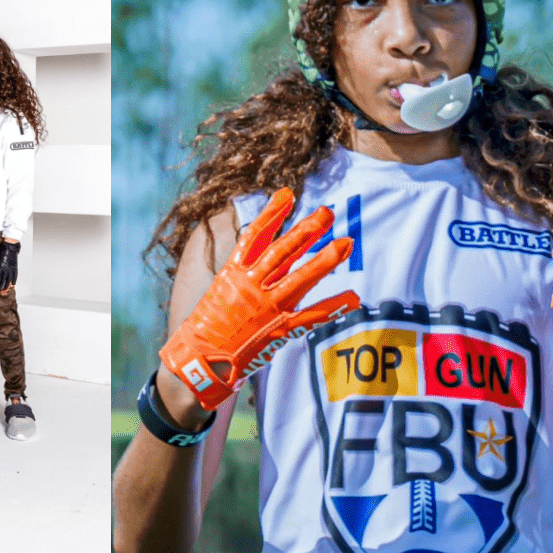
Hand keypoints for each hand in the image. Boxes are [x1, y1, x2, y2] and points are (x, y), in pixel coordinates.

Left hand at [0, 240, 19, 290]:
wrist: (10, 247)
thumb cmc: (1, 251)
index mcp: (1, 266)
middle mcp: (6, 268)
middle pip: (4, 279)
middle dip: (1, 285)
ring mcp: (11, 268)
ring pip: (9, 279)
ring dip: (7, 284)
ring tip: (5, 288)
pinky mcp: (15, 267)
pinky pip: (15, 275)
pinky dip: (14, 280)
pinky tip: (13, 283)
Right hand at [160, 188, 360, 410]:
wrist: (200, 359)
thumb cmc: (210, 321)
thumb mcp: (222, 285)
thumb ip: (247, 263)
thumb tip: (265, 236)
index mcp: (235, 272)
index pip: (255, 236)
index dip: (272, 213)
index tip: (288, 193)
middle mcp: (252, 286)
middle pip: (283, 252)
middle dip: (306, 231)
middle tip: (327, 213)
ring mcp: (267, 307)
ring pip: (299, 279)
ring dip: (324, 260)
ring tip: (346, 243)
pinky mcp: (279, 330)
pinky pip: (311, 316)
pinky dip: (332, 306)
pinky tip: (352, 297)